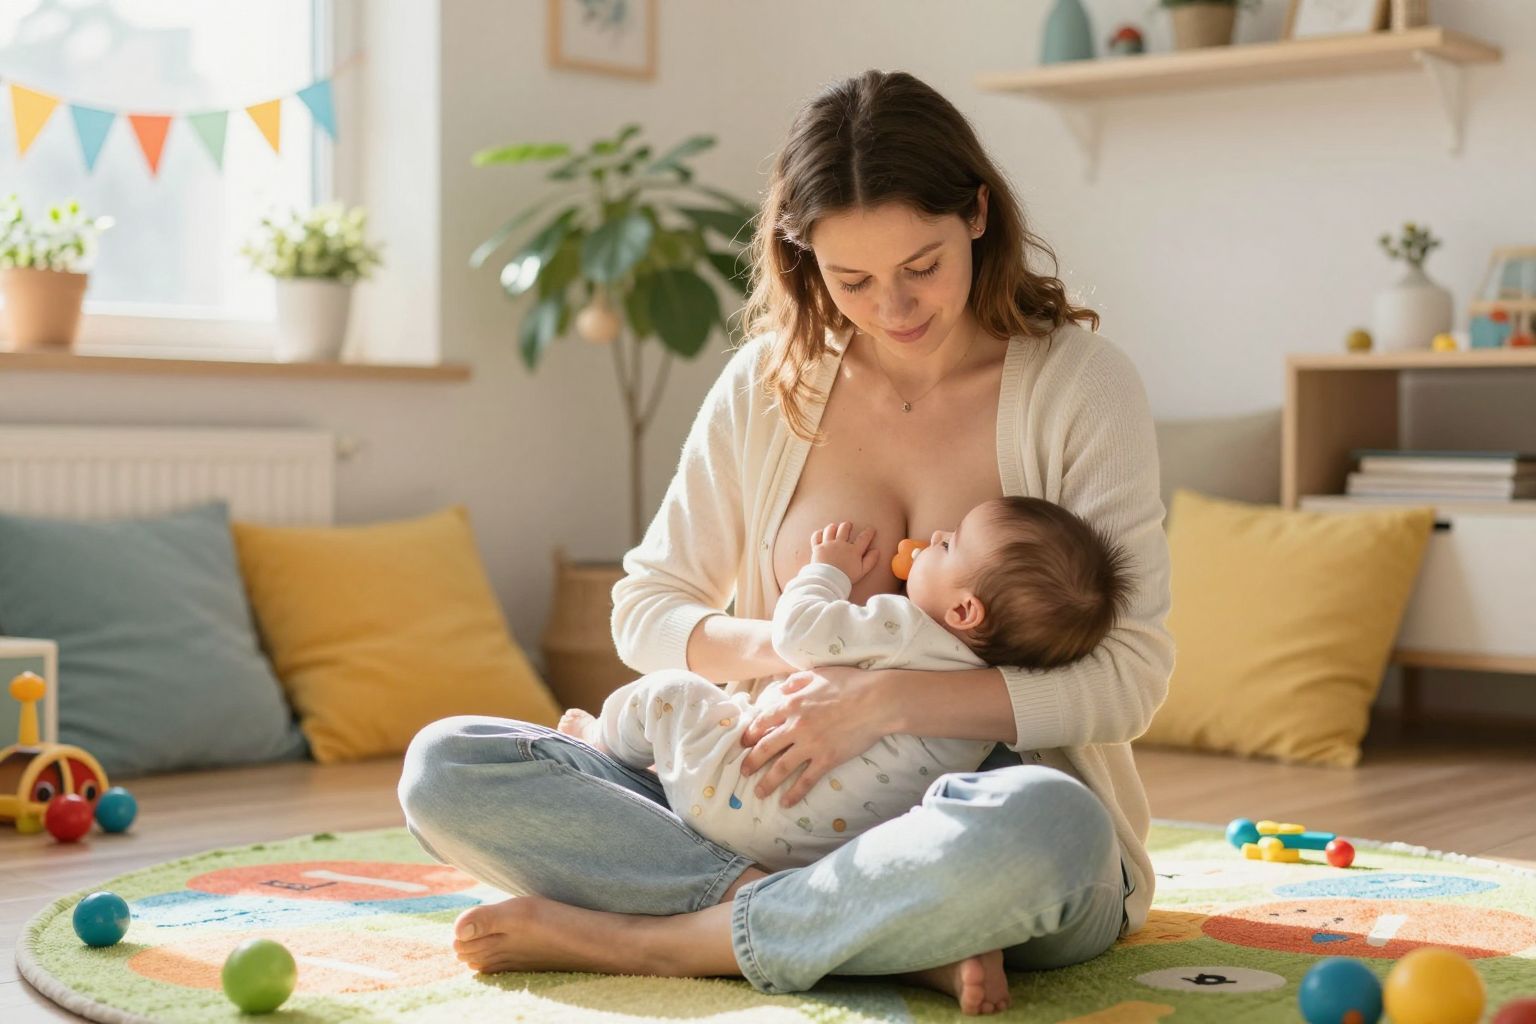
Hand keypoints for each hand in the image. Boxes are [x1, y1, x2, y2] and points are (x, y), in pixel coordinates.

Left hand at [739, 665, 888, 806]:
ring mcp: (811, 745)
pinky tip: (786, 803)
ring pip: (781, 767)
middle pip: (766, 747)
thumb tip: (781, 689)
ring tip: (759, 792)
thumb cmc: (849, 683)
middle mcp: (796, 727)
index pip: (763, 721)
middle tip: (744, 771)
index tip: (744, 742)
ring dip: (767, 782)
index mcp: (792, 704)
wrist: (877, 701)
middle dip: (752, 761)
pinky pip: (806, 780)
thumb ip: (796, 682)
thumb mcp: (818, 674)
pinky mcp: (827, 759)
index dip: (751, 733)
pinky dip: (794, 793)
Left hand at [810, 521, 879, 583]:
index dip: (869, 532)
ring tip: (834, 527)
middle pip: (844, 528)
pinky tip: (821, 534)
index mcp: (853, 550)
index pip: (864, 537)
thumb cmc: (845, 578)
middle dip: (847, 525)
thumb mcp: (862, 571)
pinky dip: (819, 533)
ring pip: (830, 529)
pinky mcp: (817, 548)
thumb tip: (877, 551)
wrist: (828, 581)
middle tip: (849, 526)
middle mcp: (840, 544)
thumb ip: (870, 560)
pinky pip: (816, 536)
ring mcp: (828, 545)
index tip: (871, 529)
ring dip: (833, 527)